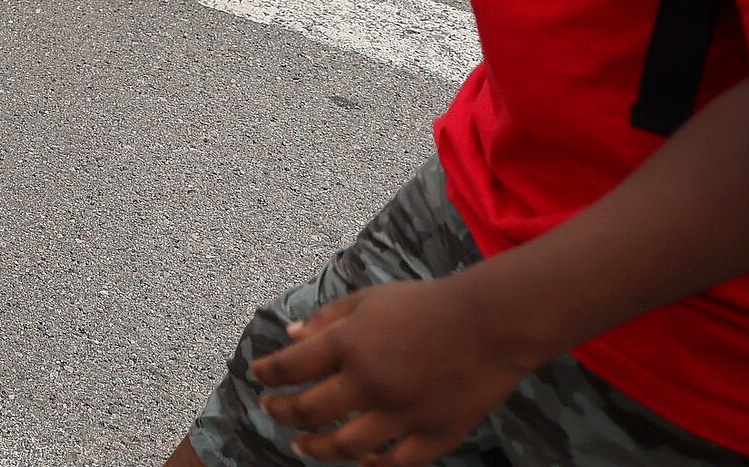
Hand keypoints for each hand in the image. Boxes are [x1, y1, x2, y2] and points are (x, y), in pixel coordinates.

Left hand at [252, 276, 536, 462]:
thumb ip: (326, 319)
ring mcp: (402, 413)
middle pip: (308, 411)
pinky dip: (372, 465)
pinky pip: (396, 462)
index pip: (289, 367)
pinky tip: (359, 459)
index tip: (258, 377)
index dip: (267, 374)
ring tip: (301, 445)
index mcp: (348, 344)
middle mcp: (369, 383)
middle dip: (281, 412)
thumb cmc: (425, 304)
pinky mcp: (435, 434)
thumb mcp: (368, 299)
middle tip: (271, 410)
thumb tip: (289, 336)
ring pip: (345, 446)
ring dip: (315, 448)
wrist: (490, 323)